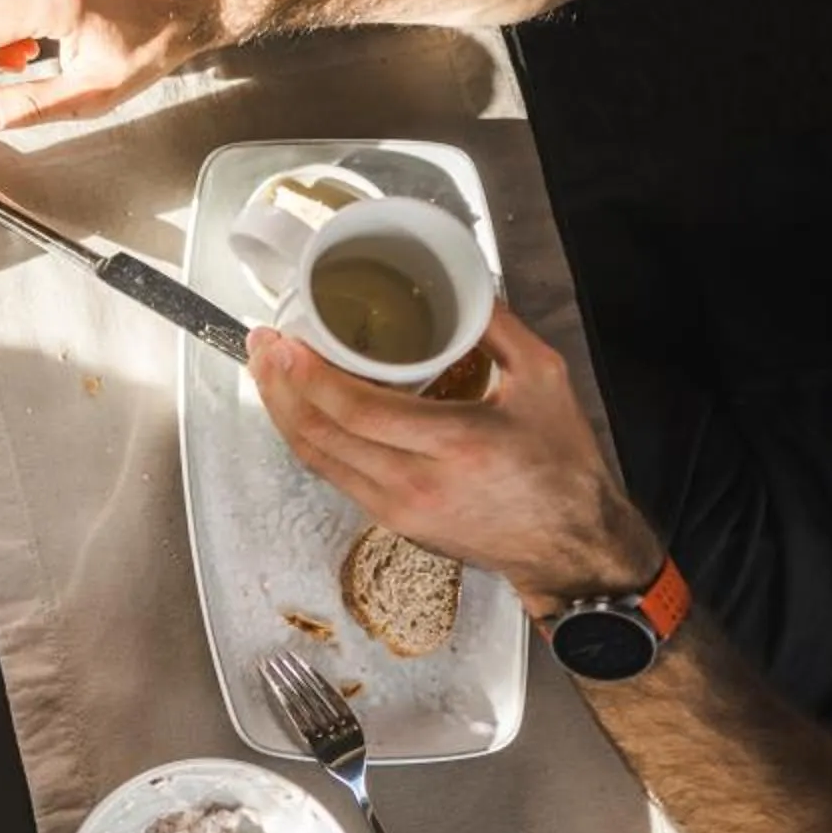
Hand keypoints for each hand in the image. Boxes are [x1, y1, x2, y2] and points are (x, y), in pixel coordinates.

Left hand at [250, 308, 660, 605]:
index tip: (285, 341)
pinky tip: (297, 405)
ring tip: (266, 368)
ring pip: (315, 458)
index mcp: (456, 444)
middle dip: (278, 386)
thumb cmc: (562, 464)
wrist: (569, 547)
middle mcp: (416, 483)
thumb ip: (498, 327)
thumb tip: (460, 284)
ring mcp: (396, 508)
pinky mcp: (389, 520)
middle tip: (262, 344)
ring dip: (282, 412)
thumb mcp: (545, 381)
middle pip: (320, 435)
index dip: (309, 376)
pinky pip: (332, 472)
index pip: (357, 411)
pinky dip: (307, 436)